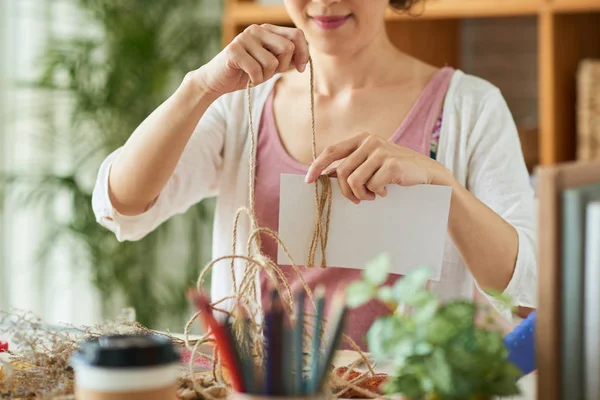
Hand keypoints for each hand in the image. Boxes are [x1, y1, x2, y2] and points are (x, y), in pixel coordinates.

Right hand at [195, 24, 309, 97]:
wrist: (217, 81)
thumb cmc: (246, 73)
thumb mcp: (270, 65)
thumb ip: (285, 59)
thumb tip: (304, 58)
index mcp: (267, 30)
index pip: (296, 35)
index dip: (303, 53)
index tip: (300, 68)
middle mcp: (256, 29)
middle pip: (287, 47)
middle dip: (282, 67)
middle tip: (269, 73)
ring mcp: (244, 38)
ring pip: (272, 62)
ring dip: (266, 76)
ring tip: (254, 75)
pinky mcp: (234, 51)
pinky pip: (257, 70)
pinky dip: (255, 80)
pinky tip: (247, 79)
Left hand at [305, 133, 451, 203]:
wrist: (425, 173)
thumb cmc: (394, 171)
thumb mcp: (370, 163)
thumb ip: (351, 165)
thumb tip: (324, 177)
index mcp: (361, 139)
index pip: (331, 151)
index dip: (317, 166)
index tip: (308, 181)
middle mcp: (369, 141)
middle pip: (341, 172)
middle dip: (345, 191)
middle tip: (357, 200)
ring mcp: (381, 151)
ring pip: (354, 181)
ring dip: (361, 194)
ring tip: (373, 195)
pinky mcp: (391, 164)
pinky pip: (371, 186)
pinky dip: (376, 193)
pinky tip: (386, 191)